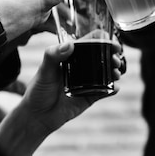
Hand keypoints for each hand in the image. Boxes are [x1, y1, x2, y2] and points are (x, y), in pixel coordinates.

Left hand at [0, 39, 124, 155]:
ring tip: (116, 73)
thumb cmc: (38, 90)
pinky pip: (106, 91)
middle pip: (103, 56)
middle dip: (113, 55)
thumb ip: (53, 55)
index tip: (111, 43)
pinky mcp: (91, 96)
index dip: (103, 39)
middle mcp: (82, 67)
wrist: (38, 116)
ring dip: (115, 71)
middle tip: (115, 59)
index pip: (91, 42)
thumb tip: (70, 45)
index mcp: (72, 56)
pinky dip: (113, 89)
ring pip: (107, 72)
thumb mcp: (44, 71)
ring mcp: (88, 82)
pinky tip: (115, 88)